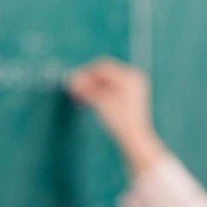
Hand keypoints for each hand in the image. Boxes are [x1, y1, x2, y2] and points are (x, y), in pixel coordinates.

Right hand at [67, 58, 164, 175]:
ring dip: (92, 87)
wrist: (134, 138)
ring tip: (79, 96)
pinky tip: (89, 99)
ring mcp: (133, 87)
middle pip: (105, 74)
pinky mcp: (130, 96)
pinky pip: (112, 88)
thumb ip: (85, 89)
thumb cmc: (120, 121)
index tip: (73, 80)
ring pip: (107, 82)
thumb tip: (71, 80)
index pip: (103, 67)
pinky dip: (100, 92)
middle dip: (88, 81)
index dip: (85, 73)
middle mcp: (133, 78)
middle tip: (74, 88)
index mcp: (130, 76)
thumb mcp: (100, 102)